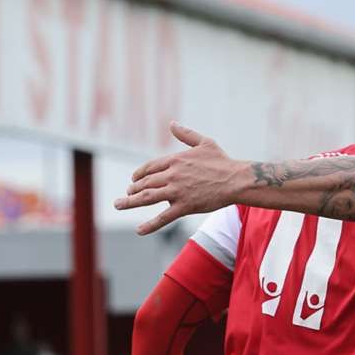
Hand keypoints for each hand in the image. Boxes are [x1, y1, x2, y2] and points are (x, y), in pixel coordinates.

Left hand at [114, 123, 242, 234]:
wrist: (236, 180)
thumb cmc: (223, 161)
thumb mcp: (204, 142)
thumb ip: (186, 134)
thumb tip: (172, 123)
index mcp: (175, 160)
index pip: (149, 168)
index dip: (139, 174)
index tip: (133, 180)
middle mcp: (172, 175)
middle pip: (145, 183)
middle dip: (133, 189)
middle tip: (126, 195)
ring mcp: (177, 192)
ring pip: (147, 197)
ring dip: (130, 202)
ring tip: (119, 205)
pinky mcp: (185, 207)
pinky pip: (163, 218)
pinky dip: (150, 225)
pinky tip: (139, 230)